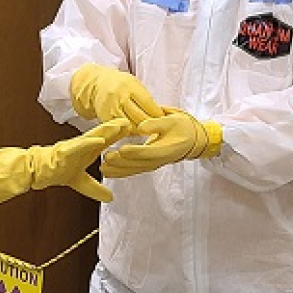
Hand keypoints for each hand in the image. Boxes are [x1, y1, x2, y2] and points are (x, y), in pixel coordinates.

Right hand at [0, 120, 127, 205]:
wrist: (39, 172)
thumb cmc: (58, 172)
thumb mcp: (82, 183)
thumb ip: (96, 189)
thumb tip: (110, 198)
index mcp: (89, 149)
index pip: (109, 139)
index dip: (122, 134)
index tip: (137, 129)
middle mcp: (84, 144)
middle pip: (105, 133)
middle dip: (120, 127)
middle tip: (136, 121)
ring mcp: (75, 146)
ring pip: (94, 135)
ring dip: (108, 130)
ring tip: (122, 125)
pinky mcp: (66, 150)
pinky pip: (79, 145)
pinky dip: (89, 142)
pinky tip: (100, 140)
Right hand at [70, 64, 162, 125]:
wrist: (96, 85)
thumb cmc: (121, 84)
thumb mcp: (135, 85)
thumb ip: (146, 99)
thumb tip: (162, 115)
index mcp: (130, 87)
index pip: (148, 105)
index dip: (158, 115)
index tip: (165, 120)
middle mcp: (120, 98)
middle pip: (141, 118)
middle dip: (152, 125)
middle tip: (159, 129)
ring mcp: (111, 109)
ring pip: (132, 127)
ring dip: (142, 131)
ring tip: (149, 131)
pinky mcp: (105, 119)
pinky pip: (121, 130)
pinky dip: (131, 132)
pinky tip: (136, 131)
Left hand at [101, 111, 221, 176]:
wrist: (191, 140)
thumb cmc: (182, 127)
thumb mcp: (173, 119)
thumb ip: (157, 123)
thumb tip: (141, 126)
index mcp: (165, 148)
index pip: (148, 151)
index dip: (135, 152)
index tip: (121, 149)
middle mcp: (158, 160)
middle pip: (137, 163)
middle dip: (120, 162)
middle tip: (105, 158)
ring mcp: (152, 164)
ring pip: (133, 170)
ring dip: (117, 170)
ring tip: (102, 168)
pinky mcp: (147, 166)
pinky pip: (133, 171)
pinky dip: (120, 173)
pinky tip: (107, 172)